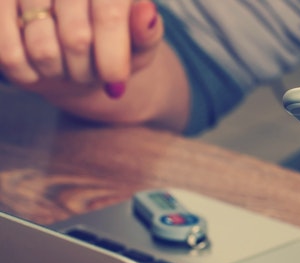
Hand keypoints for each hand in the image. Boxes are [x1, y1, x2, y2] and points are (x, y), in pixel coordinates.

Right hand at [0, 0, 162, 98]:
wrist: (76, 48)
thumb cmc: (114, 44)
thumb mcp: (140, 43)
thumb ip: (147, 33)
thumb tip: (146, 13)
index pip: (108, 14)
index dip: (113, 55)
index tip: (116, 81)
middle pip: (76, 38)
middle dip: (87, 70)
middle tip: (89, 72)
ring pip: (43, 50)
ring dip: (59, 73)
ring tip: (66, 66)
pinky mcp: (0, 4)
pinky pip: (8, 54)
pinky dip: (27, 74)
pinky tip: (38, 69)